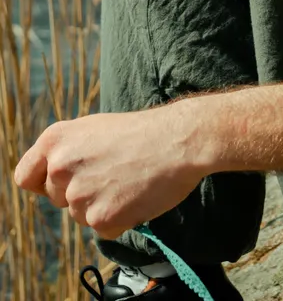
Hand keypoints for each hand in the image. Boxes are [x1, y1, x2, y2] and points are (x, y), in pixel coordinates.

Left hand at [14, 104, 205, 239]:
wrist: (182, 139)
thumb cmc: (143, 131)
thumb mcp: (94, 128)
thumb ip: (66, 153)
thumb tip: (50, 180)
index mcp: (55, 139)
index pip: (26, 177)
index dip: (44, 182)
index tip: (65, 180)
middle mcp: (60, 167)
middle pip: (56, 199)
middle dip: (81, 192)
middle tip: (114, 171)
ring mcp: (78, 195)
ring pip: (80, 215)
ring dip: (102, 205)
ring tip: (130, 180)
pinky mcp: (100, 219)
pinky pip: (103, 229)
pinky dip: (120, 218)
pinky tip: (137, 195)